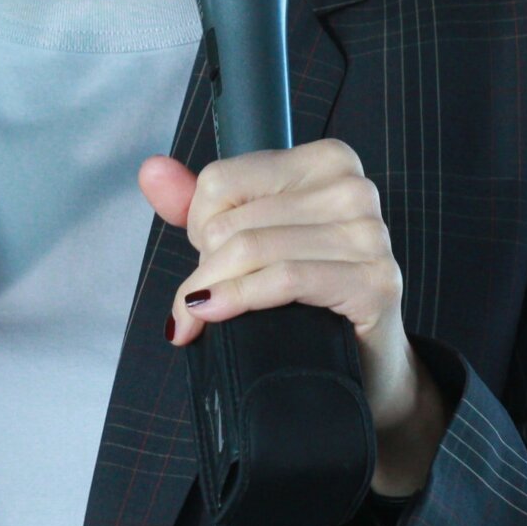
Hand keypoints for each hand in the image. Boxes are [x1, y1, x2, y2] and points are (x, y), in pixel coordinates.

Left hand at [140, 139, 450, 494]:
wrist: (366, 365)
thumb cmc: (308, 297)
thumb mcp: (252, 237)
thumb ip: (198, 202)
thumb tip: (152, 170)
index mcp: (326, 161)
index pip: (222, 180)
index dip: (199, 225)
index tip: (208, 258)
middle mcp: (354, 189)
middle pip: (232, 220)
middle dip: (207, 265)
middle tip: (210, 297)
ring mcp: (370, 235)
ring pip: (252, 249)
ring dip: (211, 290)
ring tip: (202, 314)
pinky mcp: (375, 282)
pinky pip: (285, 279)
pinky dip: (239, 298)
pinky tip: (214, 315)